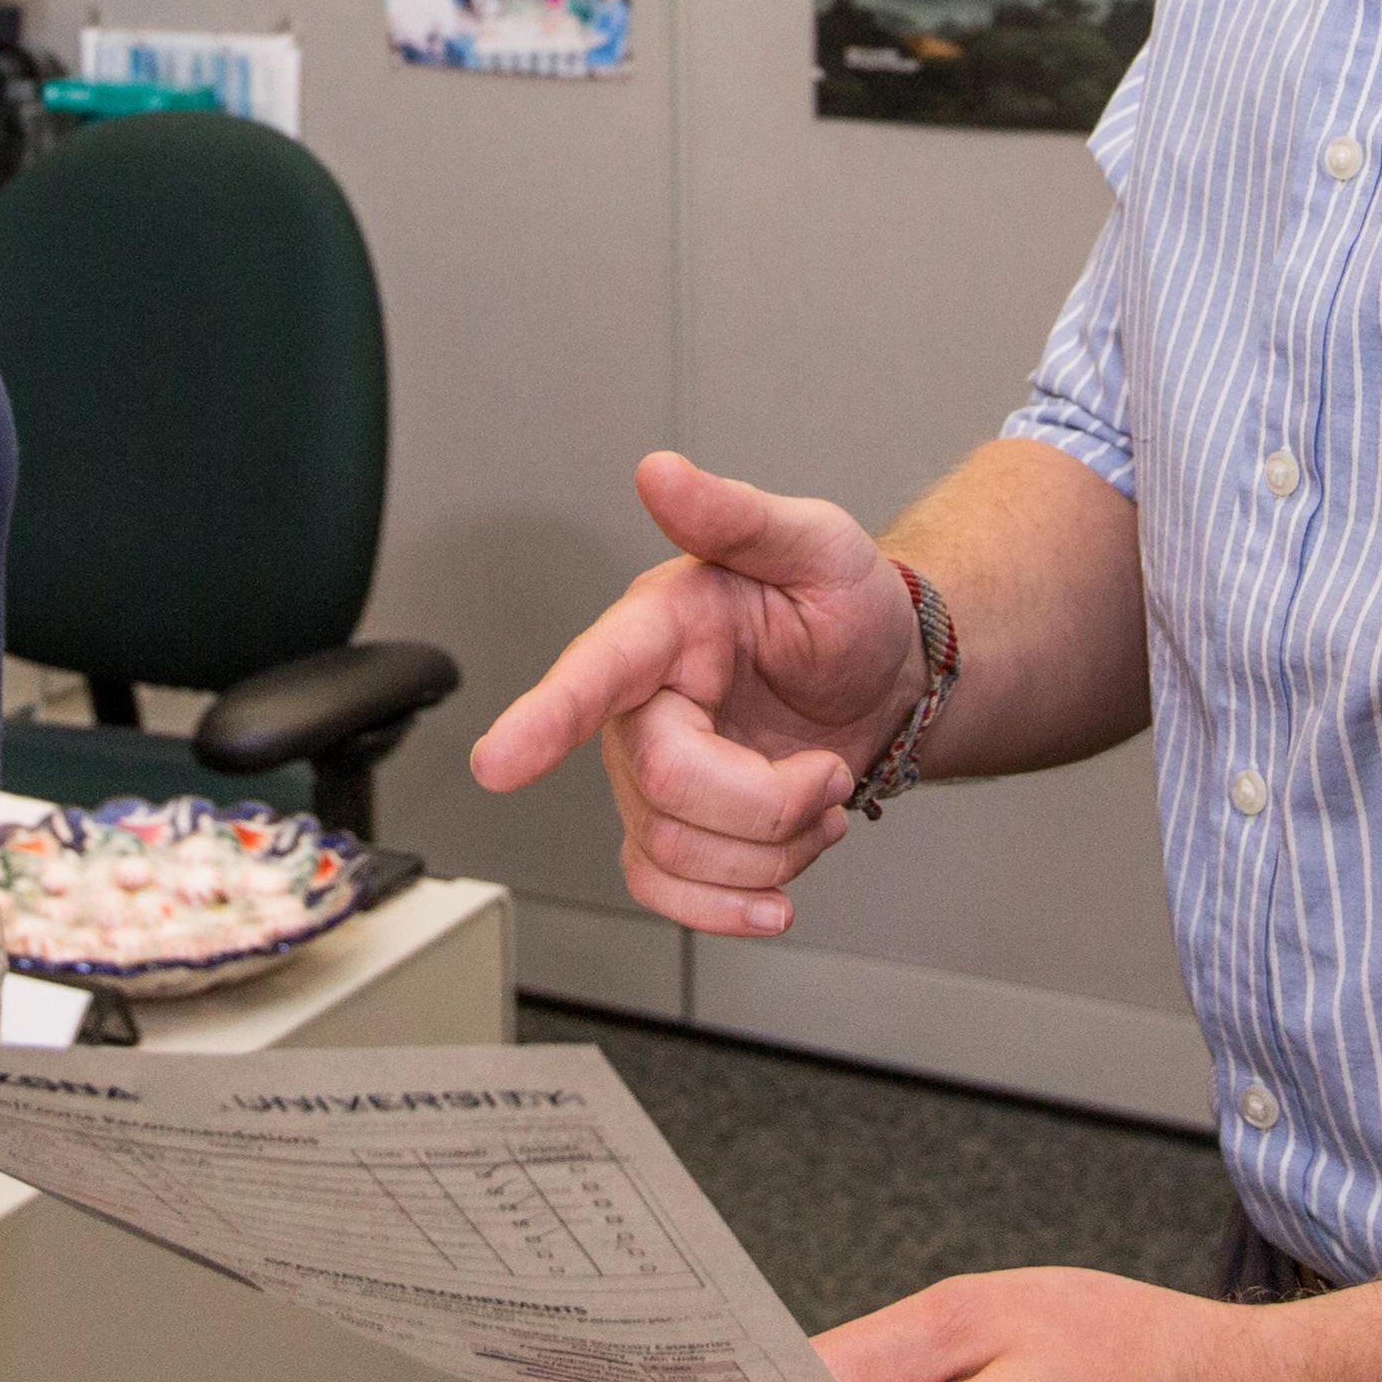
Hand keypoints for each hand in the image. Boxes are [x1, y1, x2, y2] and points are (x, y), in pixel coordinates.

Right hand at [470, 453, 920, 934]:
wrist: (885, 681)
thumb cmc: (846, 605)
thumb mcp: (816, 544)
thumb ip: (736, 514)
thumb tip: (660, 472)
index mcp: (662, 627)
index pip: (594, 672)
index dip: (545, 719)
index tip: (497, 764)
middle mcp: (640, 702)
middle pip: (664, 787)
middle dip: (769, 802)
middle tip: (828, 774)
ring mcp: (649, 771)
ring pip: (673, 851)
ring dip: (772, 852)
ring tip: (819, 803)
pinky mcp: (671, 828)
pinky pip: (665, 893)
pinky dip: (728, 909)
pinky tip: (776, 894)